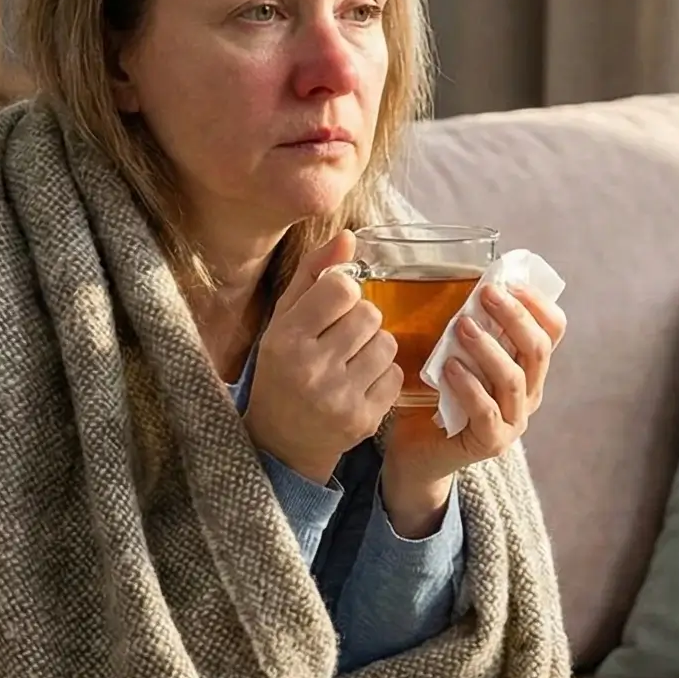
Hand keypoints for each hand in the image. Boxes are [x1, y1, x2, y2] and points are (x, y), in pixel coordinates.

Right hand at [243, 230, 403, 484]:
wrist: (282, 441)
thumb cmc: (283, 370)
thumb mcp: (284, 319)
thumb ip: (313, 274)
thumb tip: (348, 237)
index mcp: (286, 338)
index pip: (342, 289)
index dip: (344, 293)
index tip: (332, 309)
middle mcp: (311, 368)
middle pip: (370, 314)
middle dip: (361, 321)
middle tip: (342, 338)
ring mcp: (339, 398)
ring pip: (387, 343)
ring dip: (375, 347)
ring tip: (351, 361)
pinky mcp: (364, 419)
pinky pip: (395, 375)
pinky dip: (383, 375)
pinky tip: (359, 384)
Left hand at [381, 281, 566, 528]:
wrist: (417, 453)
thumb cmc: (436, 397)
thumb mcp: (457, 355)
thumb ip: (468, 329)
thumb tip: (462, 284)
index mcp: (528, 369)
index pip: (553, 332)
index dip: (538, 304)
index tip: (510, 281)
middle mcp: (528, 395)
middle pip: (538, 351)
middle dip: (514, 317)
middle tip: (486, 295)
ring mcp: (513, 422)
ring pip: (513, 379)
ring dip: (488, 348)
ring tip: (461, 326)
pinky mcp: (490, 442)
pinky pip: (486, 411)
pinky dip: (468, 385)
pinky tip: (449, 367)